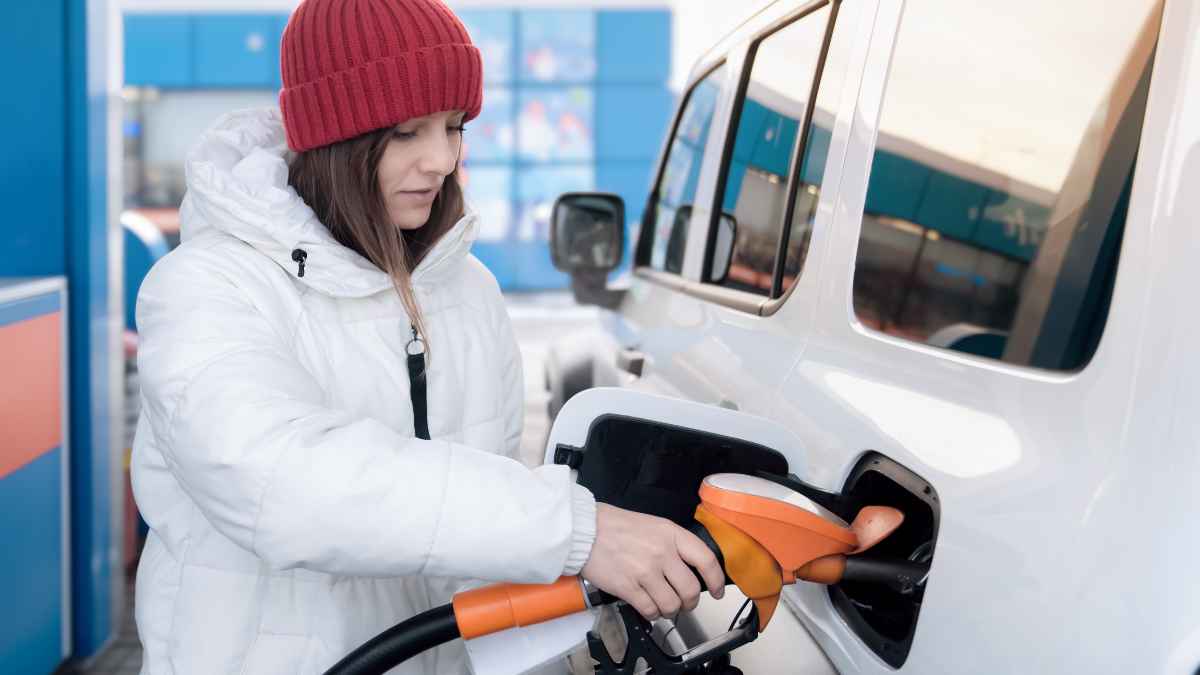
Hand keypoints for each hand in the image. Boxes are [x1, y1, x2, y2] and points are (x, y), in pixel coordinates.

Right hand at [581, 503, 724, 620]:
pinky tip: (648, 606)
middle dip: (690, 602)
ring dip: (670, 610)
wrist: (585, 530)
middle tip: (685, 603)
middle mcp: (662, 553)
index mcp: (671, 534)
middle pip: (691, 590)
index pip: (706, 560)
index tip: (718, 591)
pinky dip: (652, 614)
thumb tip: (691, 568)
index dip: (717, 580)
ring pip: (672, 605)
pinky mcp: (628, 587)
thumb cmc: (617, 526)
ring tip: (663, 605)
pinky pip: (650, 610)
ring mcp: (645, 571)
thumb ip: (674, 544)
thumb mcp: (654, 525)